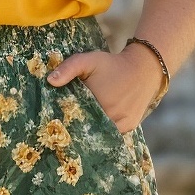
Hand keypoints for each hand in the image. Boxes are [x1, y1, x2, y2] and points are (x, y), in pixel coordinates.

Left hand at [48, 44, 164, 131]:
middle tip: (65, 126)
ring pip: (100, 133)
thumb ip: (69, 68)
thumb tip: (50, 81)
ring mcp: (123, 125)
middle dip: (77, 127)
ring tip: (79, 128)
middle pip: (88, 129)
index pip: (76, 121)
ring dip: (91, 130)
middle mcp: (113, 118)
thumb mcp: (89, 60)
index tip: (57, 120)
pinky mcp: (130, 126)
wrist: (145, 68)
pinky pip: (112, 133)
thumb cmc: (113, 64)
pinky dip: (104, 130)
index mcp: (100, 105)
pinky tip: (95, 124)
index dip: (66, 121)